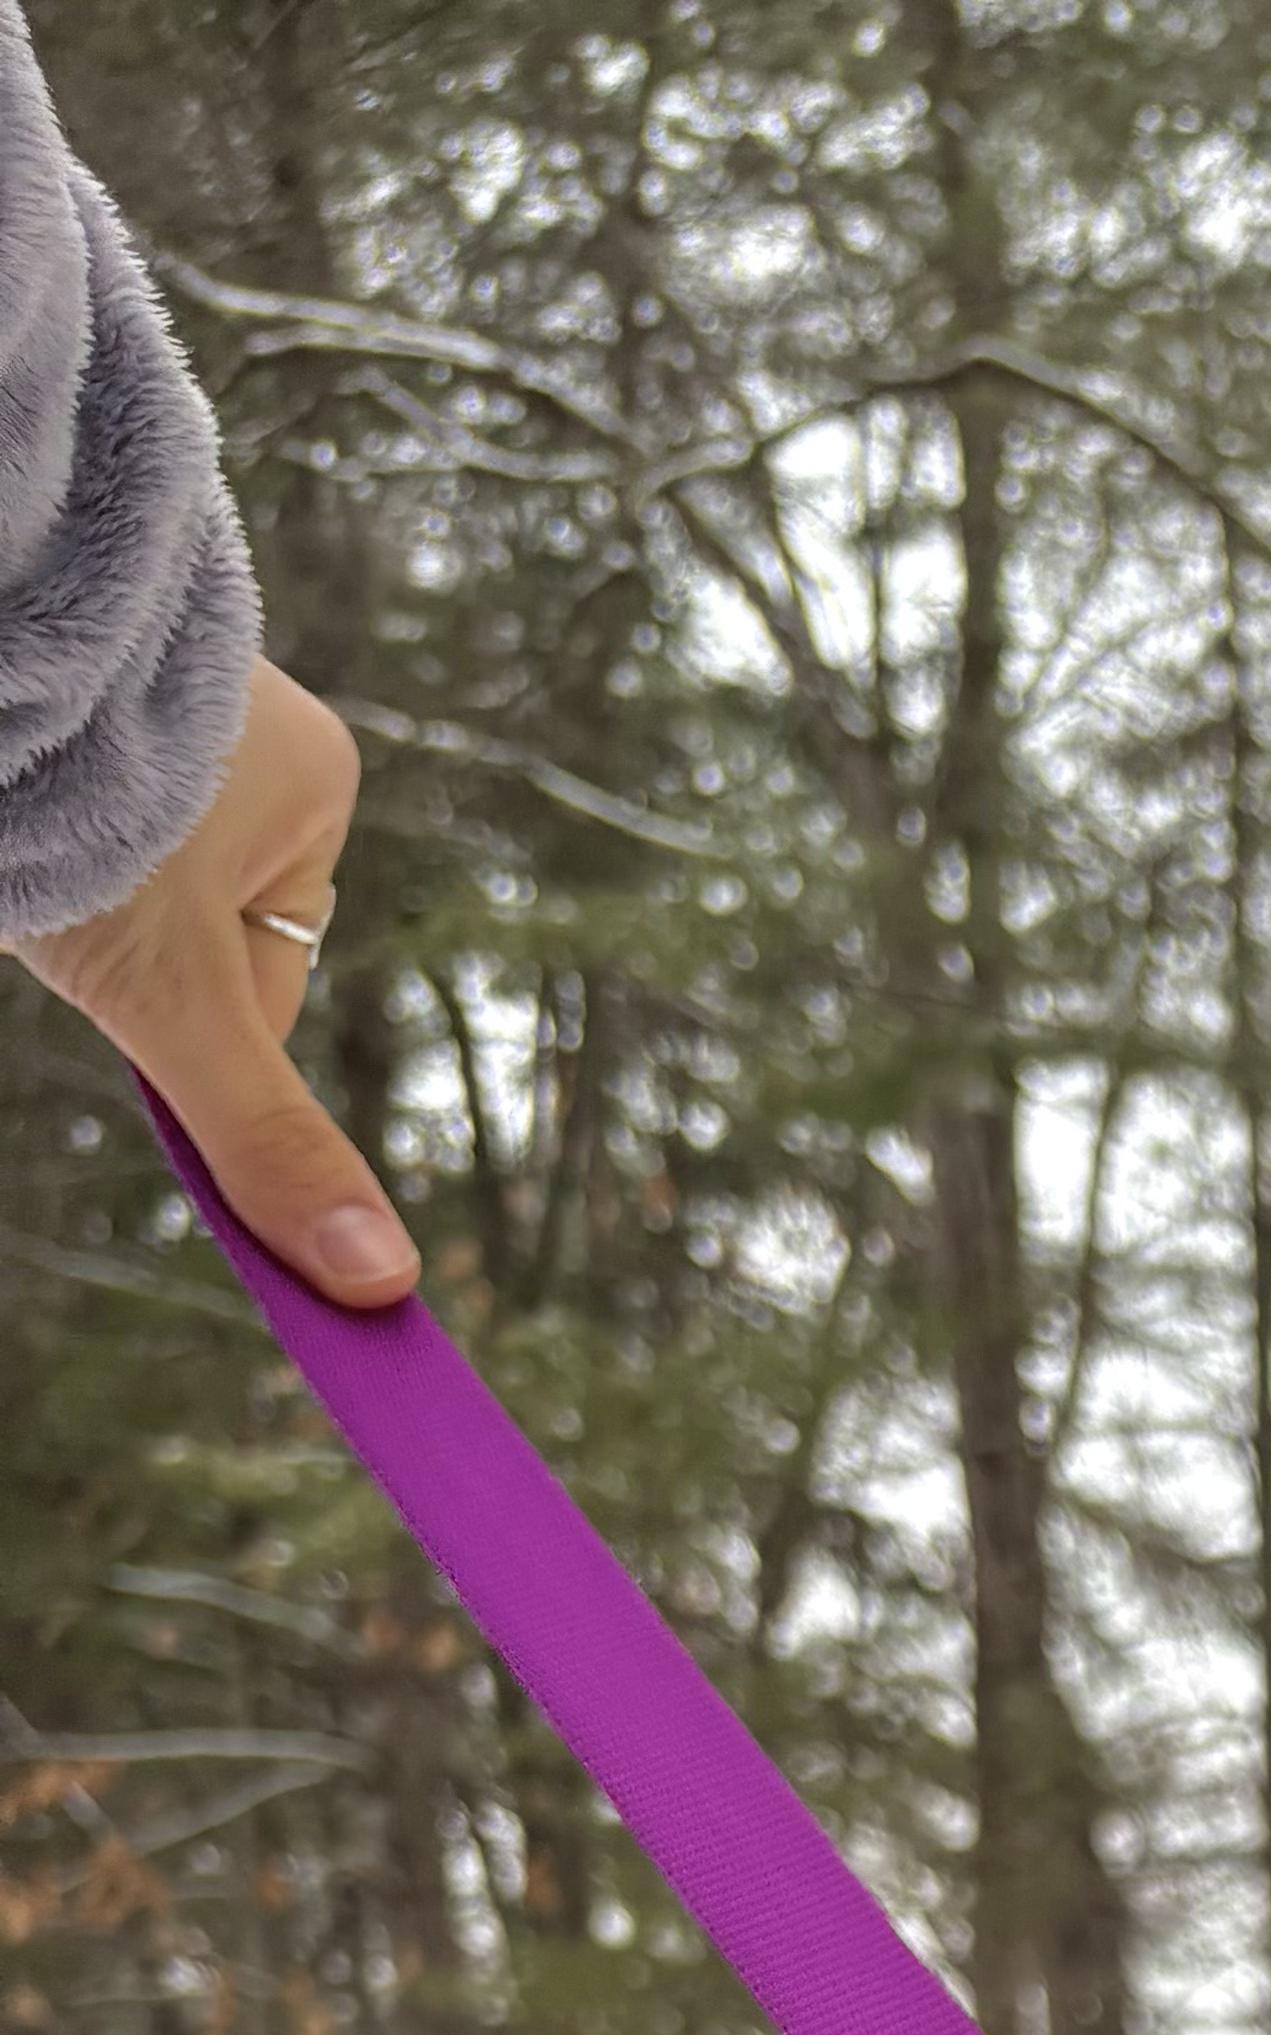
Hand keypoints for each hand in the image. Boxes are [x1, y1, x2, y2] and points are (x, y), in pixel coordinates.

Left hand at [11, 660, 415, 1303]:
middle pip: (183, 908)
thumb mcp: (178, 1000)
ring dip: (62, 869)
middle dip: (114, 929)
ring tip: (29, 835)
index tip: (123, 992)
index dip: (183, 1007)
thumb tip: (382, 1283)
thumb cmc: (85, 797)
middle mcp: (250, 720)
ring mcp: (159, 679)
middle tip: (61, 897)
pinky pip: (64, 776)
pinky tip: (10, 790)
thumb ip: (267, 1137)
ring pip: (113, 846)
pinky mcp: (71, 665)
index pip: (259, 966)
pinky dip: (30, 809)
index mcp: (315, 786)